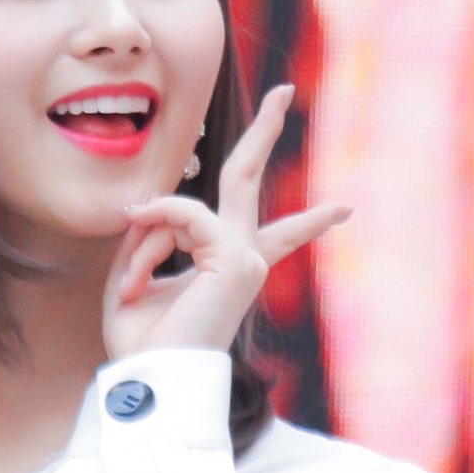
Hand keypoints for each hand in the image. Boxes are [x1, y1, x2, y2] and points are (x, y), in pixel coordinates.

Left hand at [101, 84, 351, 360]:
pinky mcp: (234, 259)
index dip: (307, 223)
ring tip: (133, 291)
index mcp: (230, 268)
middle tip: (282, 92)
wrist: (152, 381)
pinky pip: (183, 216)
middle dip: (263, 132)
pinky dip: (150, 234)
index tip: (341, 211)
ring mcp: (244, 258)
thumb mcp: (132, 277)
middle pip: (248, 180)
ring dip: (143, 245)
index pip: (273, 235)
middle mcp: (245, 260)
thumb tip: (148, 203)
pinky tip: (137, 273)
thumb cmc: (142, 343)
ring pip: (183, 212)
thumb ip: (144, 235)